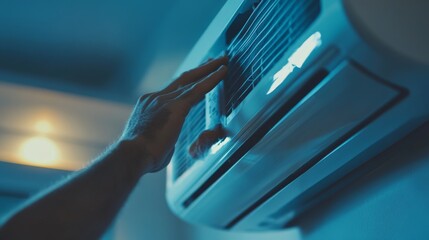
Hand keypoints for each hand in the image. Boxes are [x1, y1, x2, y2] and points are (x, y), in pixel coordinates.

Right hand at [121, 56, 227, 172]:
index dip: (186, 83)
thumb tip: (168, 140)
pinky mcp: (177, 106)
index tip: (196, 76)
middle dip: (198, 69)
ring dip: (209, 69)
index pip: (172, 91)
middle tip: (212, 60)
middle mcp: (156, 98)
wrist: (132, 155)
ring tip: (222, 61)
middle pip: (182, 79)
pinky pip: (199, 88)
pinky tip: (223, 71)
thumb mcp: (152, 141)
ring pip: (192, 80)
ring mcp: (165, 100)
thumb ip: (163, 136)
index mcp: (148, 105)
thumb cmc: (141, 157)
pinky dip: (212, 79)